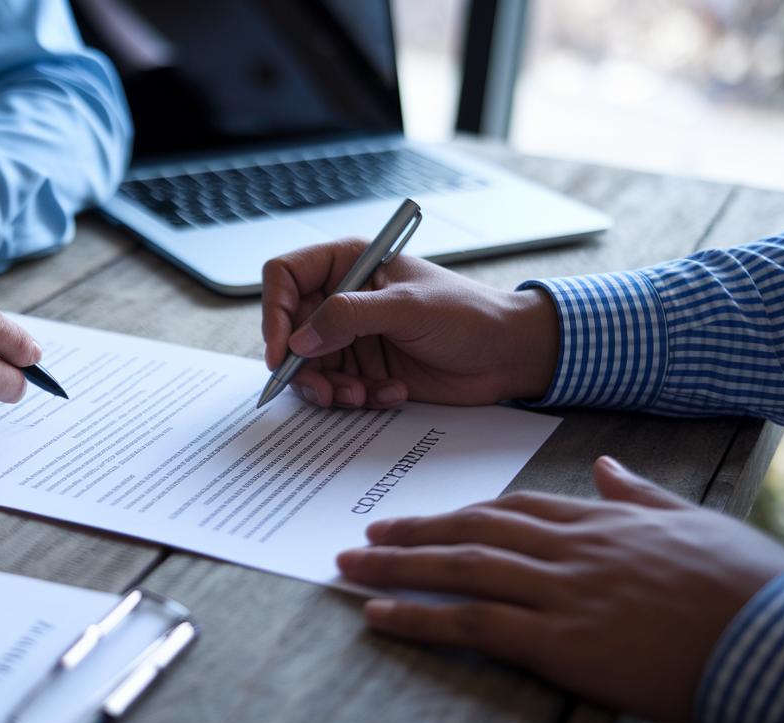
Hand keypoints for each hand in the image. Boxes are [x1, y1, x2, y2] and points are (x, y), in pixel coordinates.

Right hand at [261, 240, 559, 408]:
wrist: (508, 355)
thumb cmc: (468, 314)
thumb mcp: (407, 308)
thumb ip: (349, 317)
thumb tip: (298, 340)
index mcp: (348, 263)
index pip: (285, 277)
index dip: (275, 311)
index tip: (281, 350)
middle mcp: (341, 298)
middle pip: (288, 330)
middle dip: (302, 365)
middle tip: (323, 389)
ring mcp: (351, 336)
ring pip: (307, 366)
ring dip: (329, 388)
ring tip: (360, 396)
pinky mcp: (363, 368)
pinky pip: (336, 388)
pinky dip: (355, 398)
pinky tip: (389, 393)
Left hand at [336, 457, 783, 722]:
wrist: (774, 639)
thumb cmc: (745, 588)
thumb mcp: (696, 524)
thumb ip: (643, 495)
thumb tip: (612, 468)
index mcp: (602, 520)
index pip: (514, 507)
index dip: (463, 512)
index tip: (430, 516)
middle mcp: (571, 547)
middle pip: (474, 531)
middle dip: (415, 532)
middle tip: (368, 533)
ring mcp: (562, 591)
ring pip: (461, 570)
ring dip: (398, 565)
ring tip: (352, 564)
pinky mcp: (559, 640)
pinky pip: (472, 623)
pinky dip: (418, 617)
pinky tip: (379, 614)